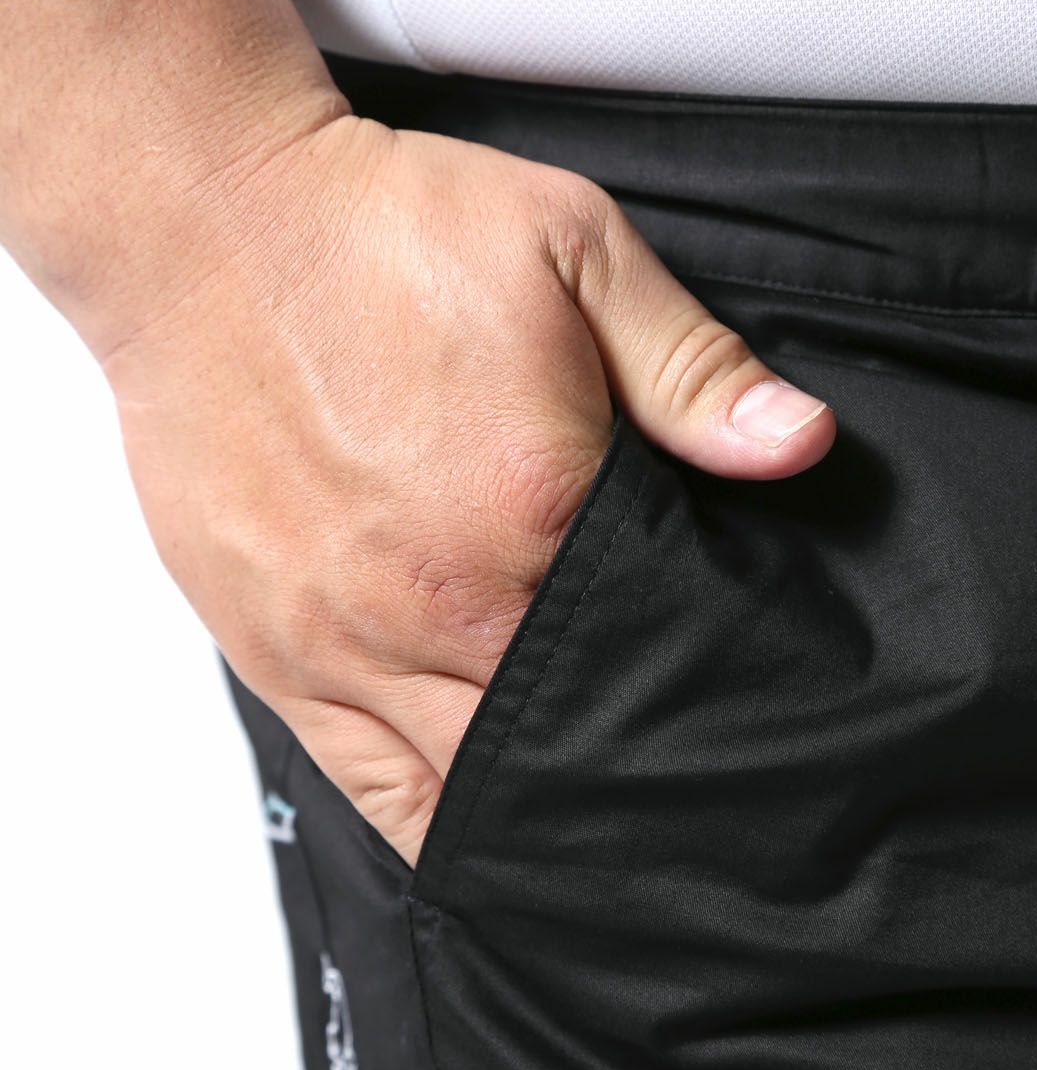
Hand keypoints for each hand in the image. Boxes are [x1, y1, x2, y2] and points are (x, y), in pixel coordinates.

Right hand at [100, 114, 835, 868]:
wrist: (206, 228)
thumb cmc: (378, 237)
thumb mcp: (570, 250)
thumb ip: (689, 364)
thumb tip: (797, 444)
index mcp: (533, 512)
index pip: (654, 649)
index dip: (707, 691)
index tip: (740, 713)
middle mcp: (441, 600)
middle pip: (569, 742)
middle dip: (632, 773)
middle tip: (684, 797)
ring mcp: (348, 642)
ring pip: (474, 786)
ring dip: (543, 815)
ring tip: (604, 837)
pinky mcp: (278, 655)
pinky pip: (370, 787)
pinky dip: (437, 827)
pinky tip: (486, 841)